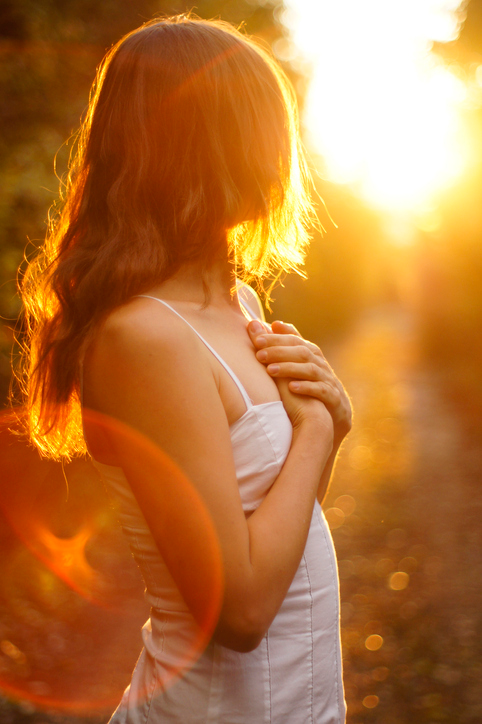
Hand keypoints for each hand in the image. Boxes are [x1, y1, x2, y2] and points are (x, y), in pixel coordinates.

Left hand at [248, 320, 351, 443]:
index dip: (276, 339)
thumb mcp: (300, 365)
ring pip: (310, 370)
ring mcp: (328, 381)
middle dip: (279, 352)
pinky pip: (322, 391)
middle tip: (259, 354)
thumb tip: (274, 323)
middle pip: (301, 352)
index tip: (257, 339)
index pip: (294, 340)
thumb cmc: (311, 387)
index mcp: (311, 355)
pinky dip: (307, 388)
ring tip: (270, 370)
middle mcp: (320, 365)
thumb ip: (289, 345)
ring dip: (289, 369)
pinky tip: (292, 388)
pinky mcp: (334, 398)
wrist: (335, 416)